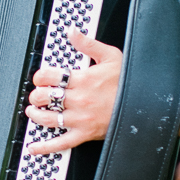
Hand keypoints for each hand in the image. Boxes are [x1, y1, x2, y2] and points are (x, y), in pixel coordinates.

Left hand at [24, 29, 121, 154]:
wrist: (145, 105)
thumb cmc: (129, 82)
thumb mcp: (111, 56)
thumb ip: (88, 44)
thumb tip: (72, 32)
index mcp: (82, 79)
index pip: (49, 76)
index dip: (39, 76)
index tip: (40, 78)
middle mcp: (78, 99)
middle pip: (44, 97)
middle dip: (36, 95)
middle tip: (37, 95)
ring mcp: (80, 118)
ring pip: (47, 118)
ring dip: (35, 115)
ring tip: (33, 112)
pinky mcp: (85, 134)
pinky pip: (61, 143)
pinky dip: (45, 147)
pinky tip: (34, 147)